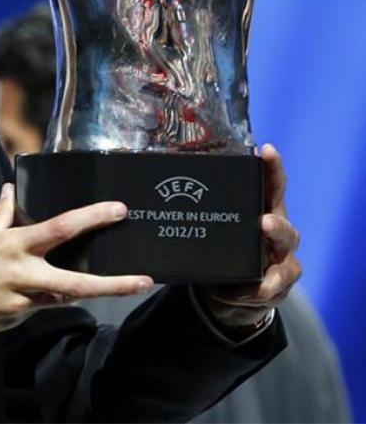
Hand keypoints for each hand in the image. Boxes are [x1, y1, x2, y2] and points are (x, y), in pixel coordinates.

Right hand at [0, 184, 152, 337]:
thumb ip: (0, 213)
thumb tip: (11, 190)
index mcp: (13, 246)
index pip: (61, 228)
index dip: (93, 218)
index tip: (118, 211)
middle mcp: (23, 275)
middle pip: (78, 283)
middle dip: (115, 284)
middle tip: (144, 280)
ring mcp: (23, 301)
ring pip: (66, 298)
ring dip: (92, 293)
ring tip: (120, 286)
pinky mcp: (18, 318)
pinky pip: (43, 306)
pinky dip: (52, 298)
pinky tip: (54, 292)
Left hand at [197, 144, 300, 329]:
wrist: (228, 292)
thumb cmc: (219, 248)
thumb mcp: (212, 226)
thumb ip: (196, 206)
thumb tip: (157, 183)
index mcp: (259, 208)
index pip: (269, 184)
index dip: (271, 167)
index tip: (267, 150)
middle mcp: (275, 229)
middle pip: (281, 221)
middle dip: (275, 221)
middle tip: (264, 220)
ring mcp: (280, 257)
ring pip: (286, 252)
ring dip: (276, 249)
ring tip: (265, 249)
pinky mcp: (278, 283)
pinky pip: (275, 284)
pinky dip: (264, 287)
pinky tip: (254, 288)